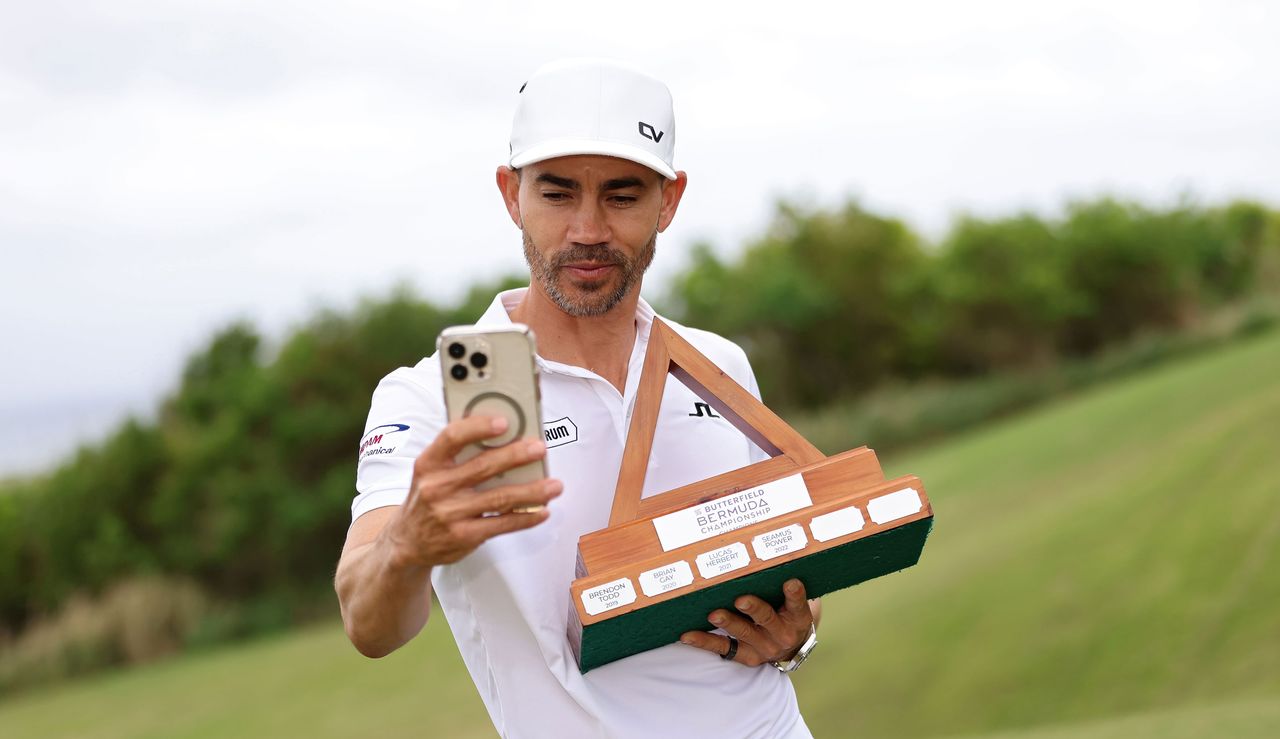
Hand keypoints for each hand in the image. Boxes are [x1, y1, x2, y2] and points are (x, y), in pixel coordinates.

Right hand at [381, 414, 561, 567]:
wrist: (406, 543)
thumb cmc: (427, 498)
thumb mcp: (430, 472)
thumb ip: (458, 455)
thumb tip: (503, 435)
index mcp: (428, 463)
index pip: (452, 437)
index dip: (478, 427)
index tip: (504, 421)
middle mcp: (437, 487)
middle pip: (483, 467)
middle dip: (516, 456)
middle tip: (540, 449)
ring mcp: (450, 514)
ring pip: (499, 498)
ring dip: (532, 491)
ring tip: (554, 485)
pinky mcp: (463, 536)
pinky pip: (502, 525)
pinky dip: (526, 518)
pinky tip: (542, 511)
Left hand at [679, 579, 813, 665]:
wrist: (790, 646)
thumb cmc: (787, 613)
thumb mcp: (795, 602)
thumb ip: (785, 585)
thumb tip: (764, 552)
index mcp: (797, 617)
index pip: (798, 604)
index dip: (794, 594)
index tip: (790, 582)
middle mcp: (781, 634)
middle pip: (766, 618)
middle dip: (753, 608)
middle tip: (740, 599)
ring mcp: (762, 647)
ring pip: (743, 632)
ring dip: (727, 623)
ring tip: (713, 614)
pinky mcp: (745, 655)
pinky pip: (723, 647)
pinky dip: (703, 641)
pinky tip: (687, 635)